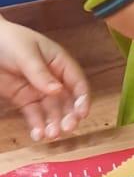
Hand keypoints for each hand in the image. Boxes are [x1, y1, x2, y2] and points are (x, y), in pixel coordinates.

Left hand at [0, 20, 89, 141]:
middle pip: (67, 100)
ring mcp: (38, 90)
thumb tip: (58, 90)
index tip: (82, 113)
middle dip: (69, 116)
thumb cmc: (7, 40)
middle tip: (66, 128)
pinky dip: (37, 126)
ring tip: (50, 135)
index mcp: (59, 62)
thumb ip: (40, 73)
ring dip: (54, 124)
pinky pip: (34, 115)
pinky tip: (38, 135)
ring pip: (52, 111)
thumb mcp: (26, 53)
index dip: (82, 98)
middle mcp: (52, 78)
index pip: (77, 82)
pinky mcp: (24, 100)